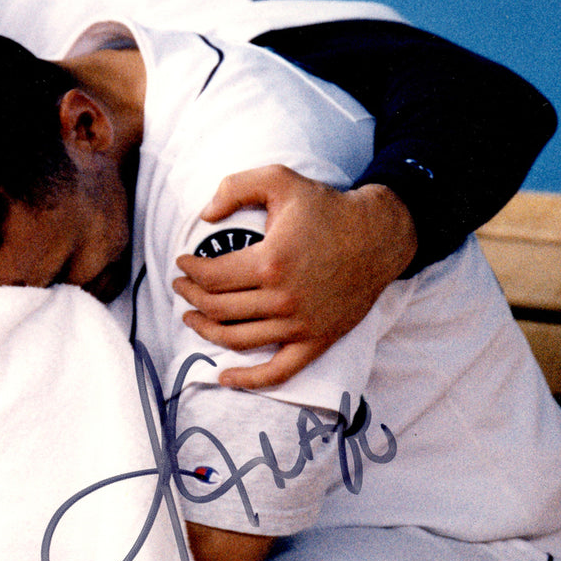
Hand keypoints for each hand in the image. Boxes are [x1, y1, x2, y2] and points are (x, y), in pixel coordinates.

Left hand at [173, 165, 416, 388]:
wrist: (379, 236)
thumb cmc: (327, 207)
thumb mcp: (280, 179)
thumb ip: (235, 187)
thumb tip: (204, 215)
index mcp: (271, 262)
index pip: (211, 277)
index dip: (189, 271)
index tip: (182, 263)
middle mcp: (284, 299)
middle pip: (218, 309)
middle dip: (190, 298)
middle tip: (181, 287)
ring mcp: (301, 325)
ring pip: (237, 340)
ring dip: (205, 331)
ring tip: (191, 317)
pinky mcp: (317, 341)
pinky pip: (278, 372)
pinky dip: (248, 380)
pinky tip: (224, 377)